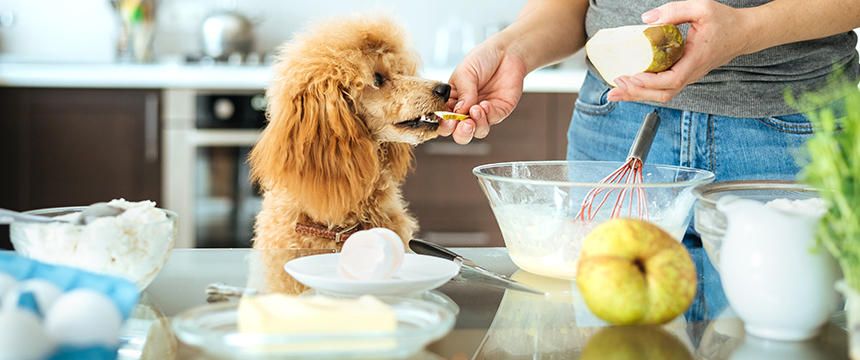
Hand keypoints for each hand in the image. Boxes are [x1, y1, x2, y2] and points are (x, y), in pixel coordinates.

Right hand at [441, 40, 526, 143]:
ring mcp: (483, 113)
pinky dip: (488, 114)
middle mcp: (467, 111)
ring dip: (476, 125)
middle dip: (461, 133)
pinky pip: (492, 121)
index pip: (444, 120)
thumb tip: (459, 112)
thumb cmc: (482, 59)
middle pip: (460, 133)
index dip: (445, 124)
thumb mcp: (465, 73)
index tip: (447, 120)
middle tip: (463, 124)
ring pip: (478, 132)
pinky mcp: (499, 111)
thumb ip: (463, 93)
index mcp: (453, 101)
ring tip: (475, 110)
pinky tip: (486, 104)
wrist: (506, 52)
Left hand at [607, 0, 755, 102]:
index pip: (672, 80)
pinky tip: (630, 86)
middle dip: (637, 94)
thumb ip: (674, 11)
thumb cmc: (725, 21)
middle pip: (663, 94)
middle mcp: (692, 73)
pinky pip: (664, 87)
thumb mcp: (701, 8)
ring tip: (616, 92)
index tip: (632, 77)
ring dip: (638, 95)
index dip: (650, 82)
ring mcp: (689, 76)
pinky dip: (646, 89)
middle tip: (615, 88)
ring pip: (662, 94)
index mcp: (696, 60)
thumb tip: (646, 19)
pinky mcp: (685, 74)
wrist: (744, 33)